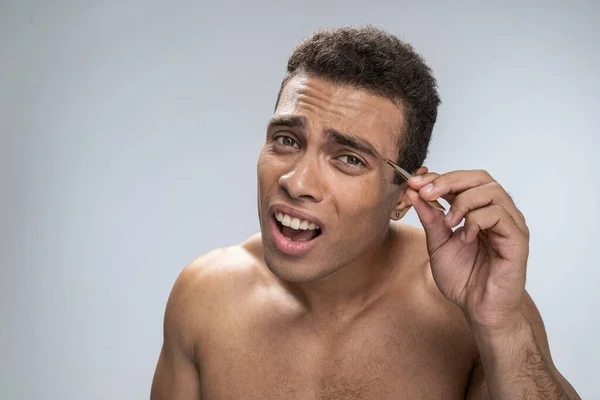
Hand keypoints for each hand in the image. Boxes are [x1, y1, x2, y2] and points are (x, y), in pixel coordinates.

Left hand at [406, 170, 529, 332]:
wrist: (479, 309)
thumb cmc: (463, 278)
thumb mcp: (437, 244)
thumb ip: (429, 219)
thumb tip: (414, 191)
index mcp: (478, 210)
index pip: (463, 180)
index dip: (439, 177)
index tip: (414, 182)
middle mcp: (497, 212)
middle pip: (479, 178)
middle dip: (449, 181)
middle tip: (426, 192)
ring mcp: (510, 224)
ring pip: (492, 191)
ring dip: (462, 201)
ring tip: (448, 222)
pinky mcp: (517, 239)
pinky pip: (499, 215)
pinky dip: (476, 220)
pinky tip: (465, 237)